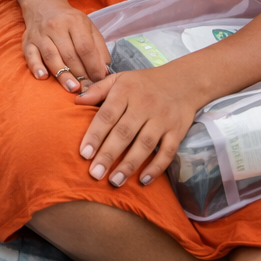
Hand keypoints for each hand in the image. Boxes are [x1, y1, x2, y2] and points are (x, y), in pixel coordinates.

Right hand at [20, 3, 110, 91]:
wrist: (43, 6)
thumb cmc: (70, 22)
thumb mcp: (88, 27)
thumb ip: (99, 48)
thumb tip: (105, 71)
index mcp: (74, 21)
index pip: (85, 47)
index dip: (93, 66)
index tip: (100, 80)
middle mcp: (56, 26)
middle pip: (69, 54)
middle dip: (80, 74)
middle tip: (88, 88)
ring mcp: (40, 34)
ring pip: (52, 57)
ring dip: (62, 75)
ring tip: (72, 88)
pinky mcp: (27, 42)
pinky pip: (30, 55)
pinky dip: (36, 67)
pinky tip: (43, 77)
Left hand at [73, 68, 199, 188]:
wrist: (184, 81)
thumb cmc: (144, 83)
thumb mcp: (119, 79)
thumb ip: (98, 89)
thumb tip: (76, 101)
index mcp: (126, 91)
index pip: (107, 115)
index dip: (95, 135)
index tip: (84, 154)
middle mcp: (144, 105)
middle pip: (124, 133)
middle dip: (108, 154)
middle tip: (95, 174)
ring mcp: (162, 119)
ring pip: (145, 144)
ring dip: (129, 165)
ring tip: (115, 181)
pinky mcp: (178, 131)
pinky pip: (168, 152)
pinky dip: (156, 167)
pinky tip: (143, 180)